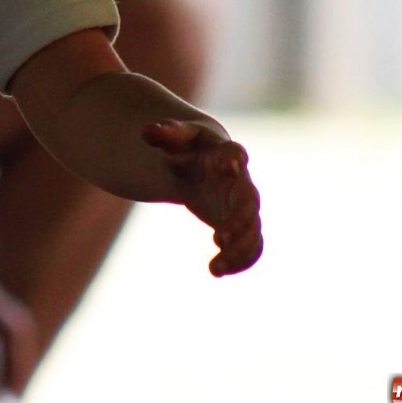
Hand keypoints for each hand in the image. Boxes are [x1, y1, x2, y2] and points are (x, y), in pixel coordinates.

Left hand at [142, 119, 262, 276]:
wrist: (200, 164)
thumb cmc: (188, 147)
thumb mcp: (175, 137)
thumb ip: (165, 134)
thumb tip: (148, 131)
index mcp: (225, 154)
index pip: (235, 153)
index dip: (233, 158)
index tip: (230, 164)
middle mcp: (240, 181)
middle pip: (250, 201)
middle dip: (241, 219)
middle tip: (221, 236)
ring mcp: (242, 205)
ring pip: (253, 230)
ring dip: (240, 250)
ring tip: (215, 268)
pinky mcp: (239, 225)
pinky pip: (250, 247)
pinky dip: (239, 261)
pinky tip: (216, 270)